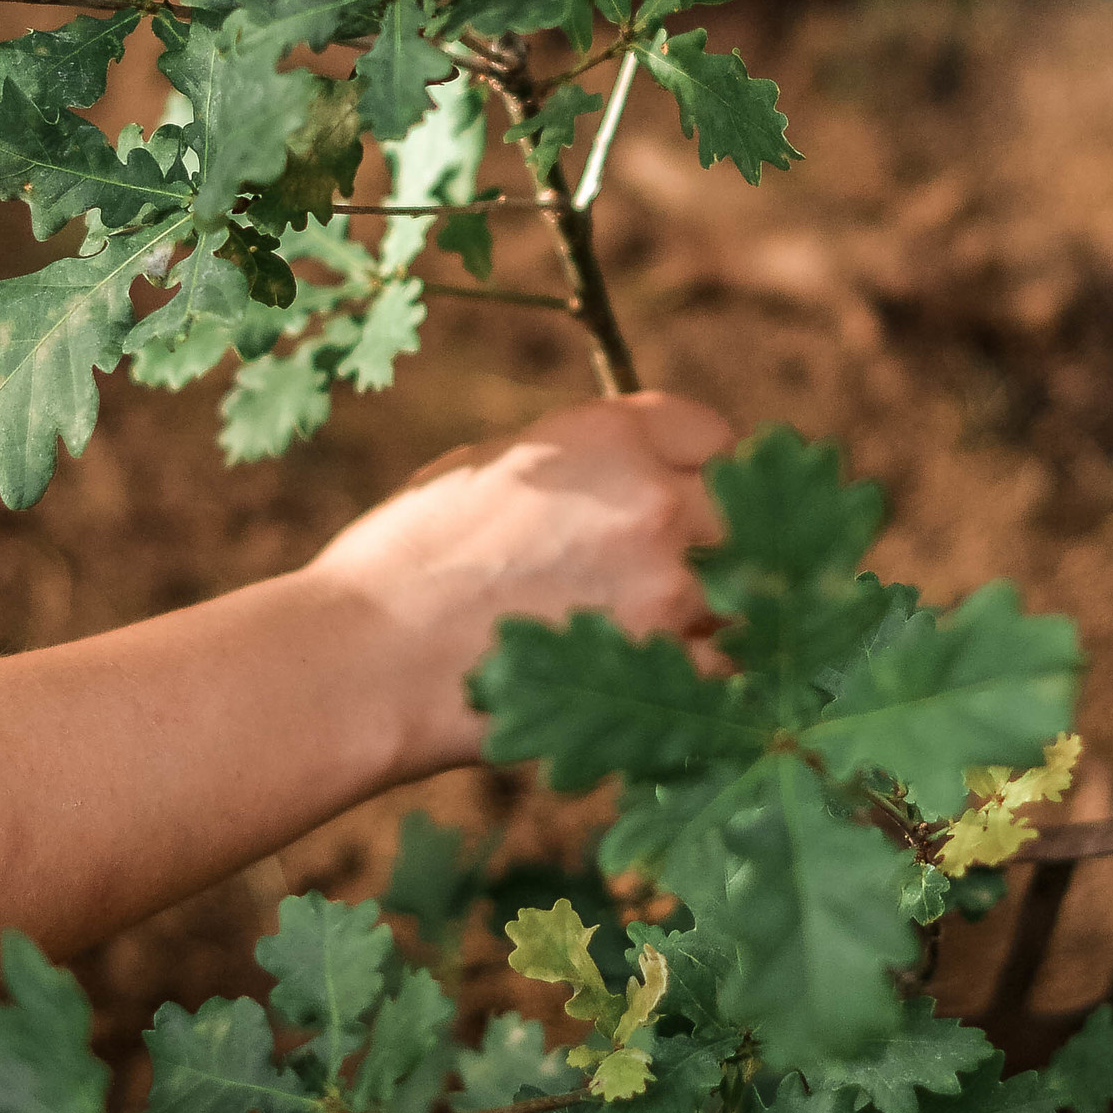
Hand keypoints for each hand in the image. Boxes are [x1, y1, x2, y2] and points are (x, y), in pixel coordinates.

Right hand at [306, 391, 732, 778]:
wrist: (367, 656)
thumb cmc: (405, 561)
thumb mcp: (491, 468)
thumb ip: (579, 465)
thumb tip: (622, 475)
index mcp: (606, 433)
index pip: (711, 433)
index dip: (703, 466)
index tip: (693, 492)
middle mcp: (652, 496)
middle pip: (745, 510)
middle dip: (724, 537)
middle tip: (694, 567)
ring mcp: (667, 584)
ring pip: (745, 592)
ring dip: (718, 611)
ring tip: (668, 631)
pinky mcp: (662, 665)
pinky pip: (725, 666)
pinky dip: (704, 676)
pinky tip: (664, 680)